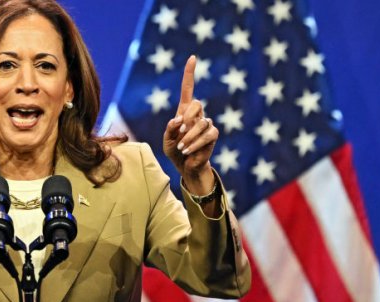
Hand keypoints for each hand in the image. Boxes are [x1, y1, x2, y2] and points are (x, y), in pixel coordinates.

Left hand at [163, 55, 217, 193]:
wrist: (185, 165)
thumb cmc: (175, 151)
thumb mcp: (166, 141)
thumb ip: (169, 129)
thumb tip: (179, 119)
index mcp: (184, 111)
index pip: (188, 88)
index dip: (190, 73)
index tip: (192, 57)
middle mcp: (197, 114)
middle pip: (196, 103)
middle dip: (187, 117)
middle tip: (181, 132)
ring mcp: (207, 123)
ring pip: (202, 122)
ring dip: (189, 136)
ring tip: (182, 147)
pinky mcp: (213, 134)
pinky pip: (207, 134)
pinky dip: (196, 143)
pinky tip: (188, 150)